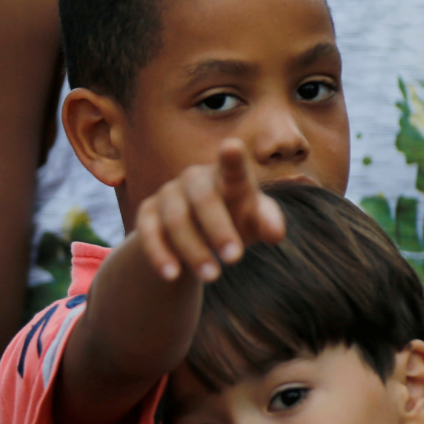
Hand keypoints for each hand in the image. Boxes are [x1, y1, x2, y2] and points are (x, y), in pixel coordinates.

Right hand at [130, 140, 285, 283]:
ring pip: (176, 219)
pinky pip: (148, 232)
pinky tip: (172, 276)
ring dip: (193, 249)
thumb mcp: (255, 223)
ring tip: (212, 277)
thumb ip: (268, 224)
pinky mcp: (147, 213)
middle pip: (204, 198)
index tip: (231, 147)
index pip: (232, 166)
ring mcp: (168, 194)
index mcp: (227, 176)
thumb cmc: (236, 221)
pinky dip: (159, 254)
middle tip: (236, 259)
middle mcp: (194, 179)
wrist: (197, 233)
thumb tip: (275, 234)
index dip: (232, 158)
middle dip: (219, 229)